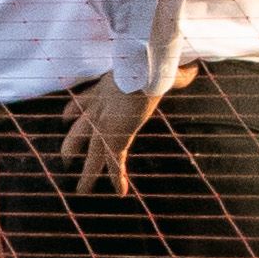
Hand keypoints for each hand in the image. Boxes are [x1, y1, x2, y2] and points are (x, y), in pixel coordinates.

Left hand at [57, 60, 185, 193]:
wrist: (140, 72)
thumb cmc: (147, 64)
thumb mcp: (156, 66)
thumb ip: (172, 71)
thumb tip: (193, 69)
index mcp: (104, 89)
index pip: (84, 101)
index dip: (74, 110)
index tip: (66, 117)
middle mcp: (99, 108)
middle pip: (79, 131)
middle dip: (72, 145)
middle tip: (66, 157)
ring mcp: (104, 124)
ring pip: (92, 153)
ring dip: (88, 173)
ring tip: (82, 190)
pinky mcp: (116, 137)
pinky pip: (114, 162)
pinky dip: (118, 178)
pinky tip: (121, 192)